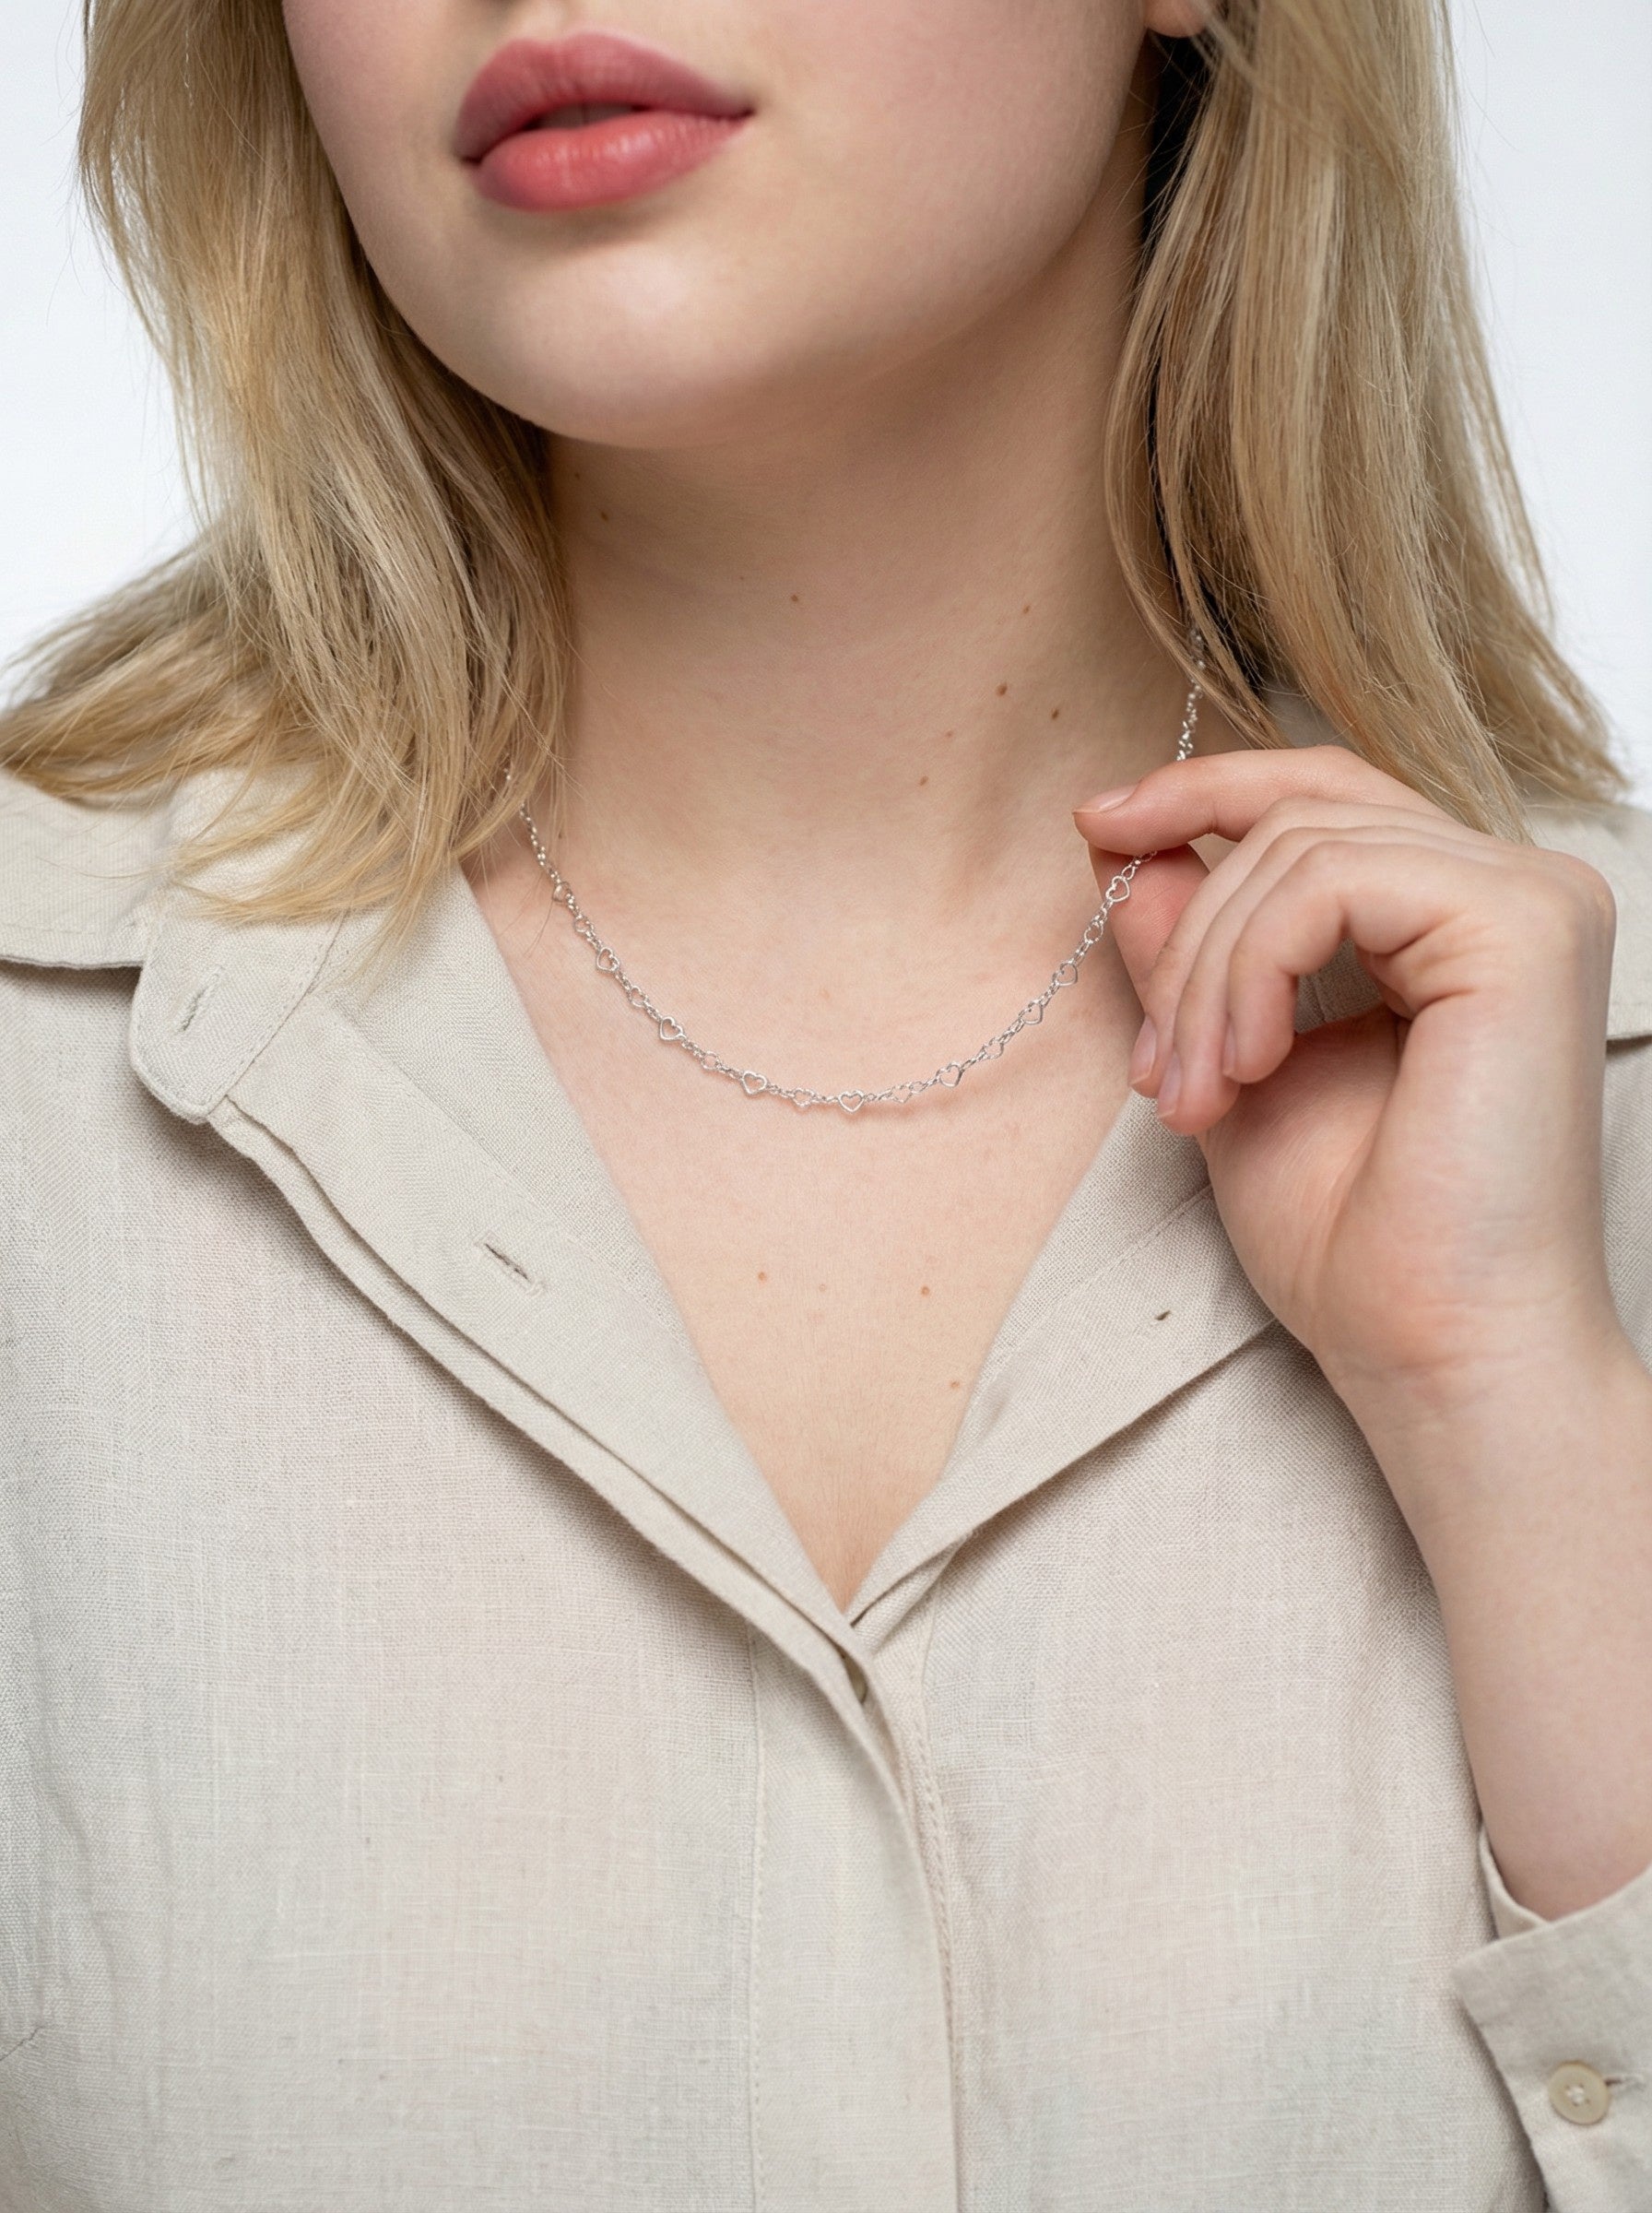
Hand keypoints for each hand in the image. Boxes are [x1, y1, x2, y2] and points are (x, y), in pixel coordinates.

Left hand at [1073, 745, 1630, 1456]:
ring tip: (1189, 1095)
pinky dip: (1251, 973)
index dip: (1207, 793)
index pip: (1327, 797)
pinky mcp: (1522, 929)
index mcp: (1462, 920)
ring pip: (1300, 850)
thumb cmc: (1355, 1242)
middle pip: (1306, 809)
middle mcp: (1515, 891)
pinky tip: (1247, 1068)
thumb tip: (1122, 840)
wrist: (1429, 1348)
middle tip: (1149, 1064)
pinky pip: (1327, 884)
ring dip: (1207, 979)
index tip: (1099, 823)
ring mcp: (1531, 902)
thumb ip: (1192, 949)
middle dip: (1190, 924)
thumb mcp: (1232, 1061)